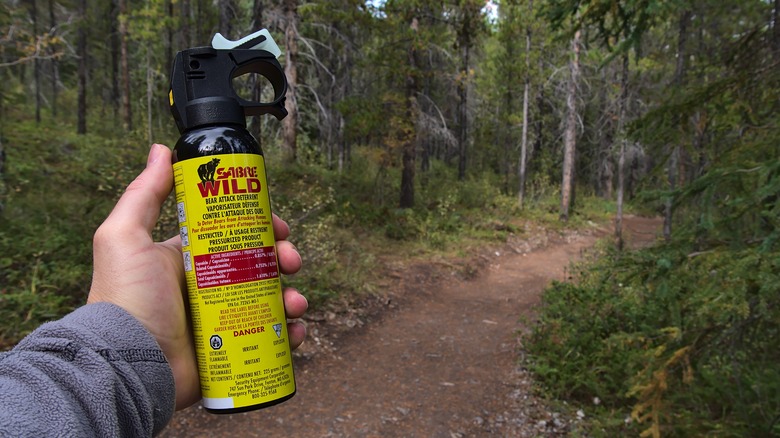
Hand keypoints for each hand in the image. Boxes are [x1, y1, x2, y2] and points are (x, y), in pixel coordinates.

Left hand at [87, 144, 306, 409]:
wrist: (128, 363)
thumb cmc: (127, 299)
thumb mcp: (126, 237)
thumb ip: (144, 194)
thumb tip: (161, 149)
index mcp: (190, 260)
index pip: (235, 235)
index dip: (262, 228)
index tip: (279, 228)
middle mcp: (209, 287)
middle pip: (260, 266)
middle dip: (283, 260)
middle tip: (291, 262)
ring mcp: (222, 320)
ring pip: (271, 301)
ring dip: (292, 297)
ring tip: (295, 303)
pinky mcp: (232, 350)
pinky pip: (272, 339)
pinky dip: (291, 334)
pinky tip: (295, 330)